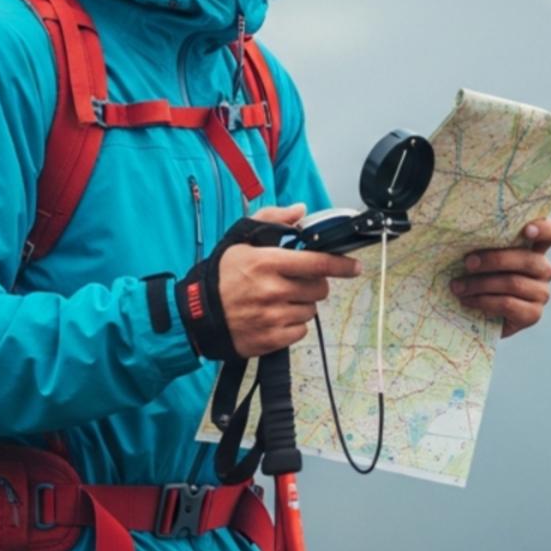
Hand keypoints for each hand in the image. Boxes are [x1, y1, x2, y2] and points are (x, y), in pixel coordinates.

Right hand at [218, 204, 361, 357]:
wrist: (196, 314)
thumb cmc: (221, 275)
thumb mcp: (241, 240)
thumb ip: (272, 219)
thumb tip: (301, 211)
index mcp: (267, 263)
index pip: (317, 263)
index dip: (341, 265)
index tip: (354, 267)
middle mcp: (272, 290)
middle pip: (319, 288)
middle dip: (314, 284)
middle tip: (297, 282)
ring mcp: (272, 317)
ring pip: (311, 310)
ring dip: (302, 304)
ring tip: (280, 299)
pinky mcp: (271, 339)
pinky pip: (300, 331)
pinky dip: (293, 324)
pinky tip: (276, 316)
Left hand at [450, 218, 550, 338]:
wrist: (475, 318)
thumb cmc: (476, 278)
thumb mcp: (481, 258)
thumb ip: (483, 244)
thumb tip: (465, 233)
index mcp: (534, 248)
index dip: (545, 229)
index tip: (527, 230)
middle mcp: (543, 269)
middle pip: (527, 260)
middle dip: (494, 260)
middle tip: (467, 263)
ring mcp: (541, 293)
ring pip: (513, 282)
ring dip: (480, 284)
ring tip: (458, 286)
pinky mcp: (533, 314)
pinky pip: (508, 304)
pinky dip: (484, 301)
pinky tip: (467, 300)